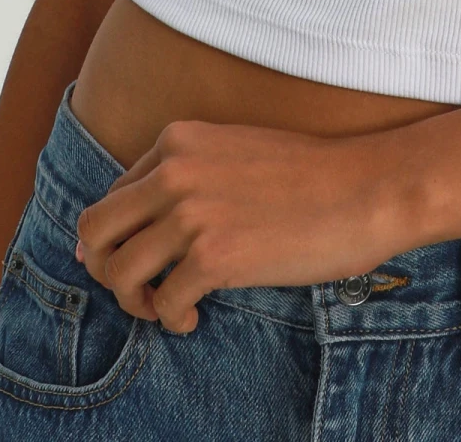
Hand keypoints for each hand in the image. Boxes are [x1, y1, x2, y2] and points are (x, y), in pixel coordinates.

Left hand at [72, 117, 415, 334]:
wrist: (366, 188)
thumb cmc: (311, 174)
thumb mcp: (237, 150)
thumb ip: (188, 175)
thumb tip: (137, 227)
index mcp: (178, 140)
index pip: (115, 195)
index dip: (118, 237)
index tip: (140, 260)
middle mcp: (175, 171)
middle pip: (94, 230)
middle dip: (104, 268)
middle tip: (137, 290)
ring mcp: (192, 213)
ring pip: (118, 273)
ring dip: (134, 302)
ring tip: (166, 307)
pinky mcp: (214, 257)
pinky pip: (162, 303)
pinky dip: (171, 320)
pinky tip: (194, 319)